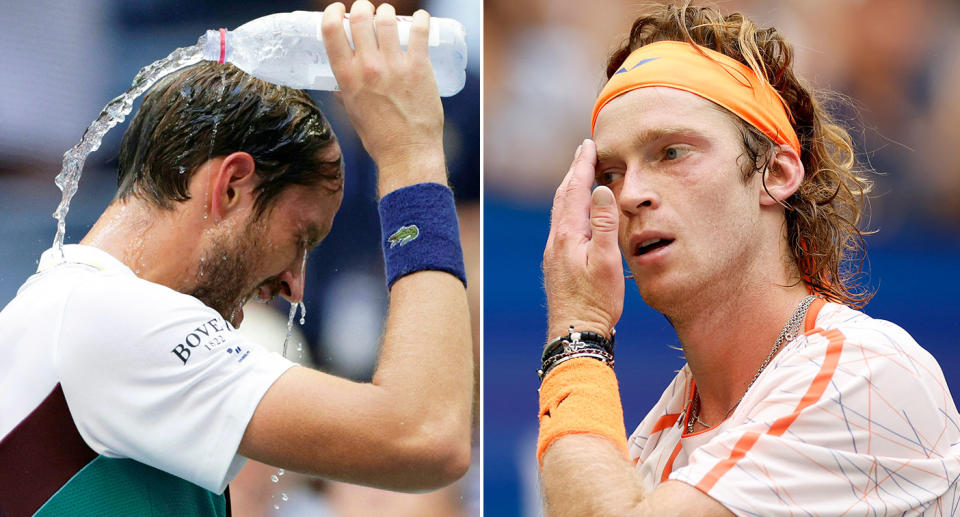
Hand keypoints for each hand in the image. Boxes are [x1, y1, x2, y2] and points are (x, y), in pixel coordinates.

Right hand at [321, 1, 445, 195]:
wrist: (407, 153)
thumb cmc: (379, 137)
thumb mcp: (352, 112)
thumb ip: (345, 93)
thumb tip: (339, 84)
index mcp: (346, 77)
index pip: (331, 30)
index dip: (332, 12)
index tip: (337, 9)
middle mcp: (367, 67)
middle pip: (359, 17)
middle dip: (363, 8)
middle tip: (368, 11)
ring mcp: (394, 65)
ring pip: (387, 18)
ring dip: (388, 11)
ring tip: (390, 16)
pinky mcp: (418, 66)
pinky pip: (420, 30)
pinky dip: (421, 19)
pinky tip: (421, 19)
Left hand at [543, 139, 624, 339]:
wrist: (575, 332)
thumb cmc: (595, 301)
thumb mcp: (607, 262)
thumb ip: (604, 225)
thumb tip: (601, 189)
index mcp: (568, 234)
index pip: (575, 190)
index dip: (582, 165)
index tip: (588, 144)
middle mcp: (556, 239)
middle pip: (563, 196)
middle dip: (574, 171)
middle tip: (584, 150)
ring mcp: (553, 251)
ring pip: (560, 210)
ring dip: (570, 188)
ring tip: (580, 174)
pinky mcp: (556, 262)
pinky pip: (561, 223)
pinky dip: (569, 207)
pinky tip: (576, 213)